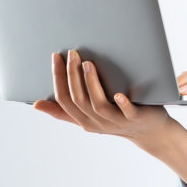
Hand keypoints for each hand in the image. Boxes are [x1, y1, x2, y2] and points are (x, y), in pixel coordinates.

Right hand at [34, 49, 177, 142]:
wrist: (151, 133)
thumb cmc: (117, 119)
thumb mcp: (88, 116)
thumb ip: (65, 111)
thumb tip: (36, 105)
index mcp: (84, 120)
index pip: (64, 100)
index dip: (58, 78)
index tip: (56, 56)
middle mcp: (97, 122)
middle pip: (78, 100)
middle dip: (73, 76)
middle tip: (73, 54)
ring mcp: (116, 122)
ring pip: (98, 105)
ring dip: (92, 83)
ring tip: (89, 63)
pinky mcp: (135, 119)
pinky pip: (126, 113)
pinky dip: (122, 104)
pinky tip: (118, 94)